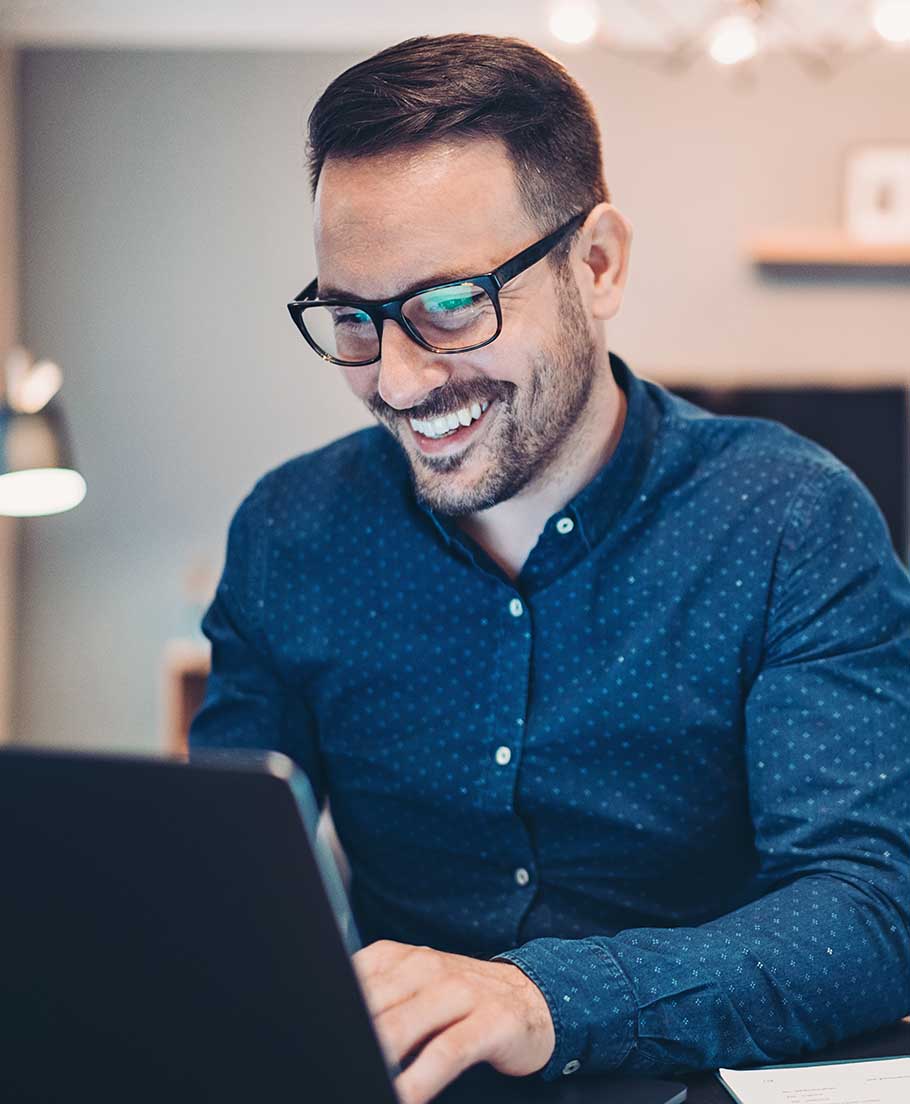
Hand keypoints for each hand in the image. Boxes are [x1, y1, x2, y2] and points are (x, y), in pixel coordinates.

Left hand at [352, 939, 555, 1103]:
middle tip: (334, 1071)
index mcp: (400, 958)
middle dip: (352, 1041)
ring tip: (360, 1083)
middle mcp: (427, 968)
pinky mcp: (488, 1022)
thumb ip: (376, 1003)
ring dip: (376, 1062)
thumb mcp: (414, 989)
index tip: (315, 1043)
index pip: (351, 982)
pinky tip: (405, 1099)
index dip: (333, 1015)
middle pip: (372, 1008)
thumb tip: (335, 1030)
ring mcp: (459, 993)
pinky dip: (419, 1081)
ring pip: (402, 1028)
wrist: (533, 996)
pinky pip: (445, 1054)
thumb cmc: (461, 999)